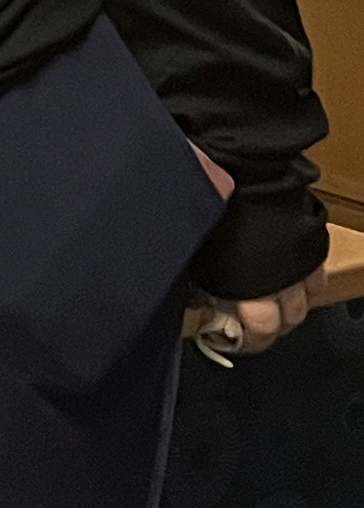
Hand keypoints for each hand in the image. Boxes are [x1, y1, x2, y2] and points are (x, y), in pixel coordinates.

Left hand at [185, 145, 315, 357]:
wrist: (247, 168)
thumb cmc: (216, 206)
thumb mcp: (196, 249)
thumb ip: (196, 278)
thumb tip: (193, 300)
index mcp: (251, 286)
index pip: (260, 331)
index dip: (244, 339)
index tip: (227, 338)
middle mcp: (283, 282)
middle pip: (286, 323)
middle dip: (265, 328)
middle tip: (244, 324)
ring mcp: (301, 265)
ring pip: (305, 303)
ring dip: (288, 308)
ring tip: (265, 304)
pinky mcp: (311, 246)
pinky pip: (315, 276)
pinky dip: (303, 283)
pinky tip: (286, 279)